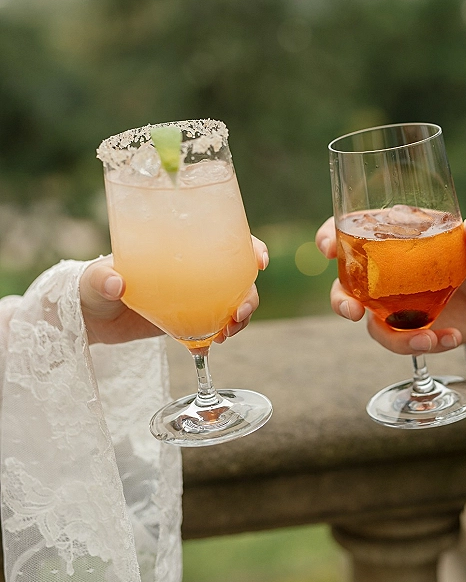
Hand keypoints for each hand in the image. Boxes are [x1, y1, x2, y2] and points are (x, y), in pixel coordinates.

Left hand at [80, 236, 268, 345]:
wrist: (90, 318)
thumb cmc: (91, 286)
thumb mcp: (94, 278)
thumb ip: (102, 278)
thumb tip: (115, 283)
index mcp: (181, 246)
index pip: (226, 237)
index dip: (250, 245)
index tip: (259, 260)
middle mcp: (195, 268)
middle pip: (239, 274)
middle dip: (250, 292)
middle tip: (240, 312)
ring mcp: (194, 295)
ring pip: (234, 301)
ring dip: (240, 317)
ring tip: (225, 334)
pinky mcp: (188, 319)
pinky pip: (216, 324)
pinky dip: (220, 333)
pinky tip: (210, 345)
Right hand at [315, 214, 465, 354]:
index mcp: (393, 235)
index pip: (350, 230)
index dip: (330, 236)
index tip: (328, 248)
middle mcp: (384, 271)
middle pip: (345, 284)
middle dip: (340, 300)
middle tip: (351, 312)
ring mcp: (393, 303)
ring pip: (368, 322)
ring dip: (390, 336)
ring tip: (425, 340)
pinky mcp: (408, 328)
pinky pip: (401, 342)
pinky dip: (421, 345)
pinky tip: (450, 338)